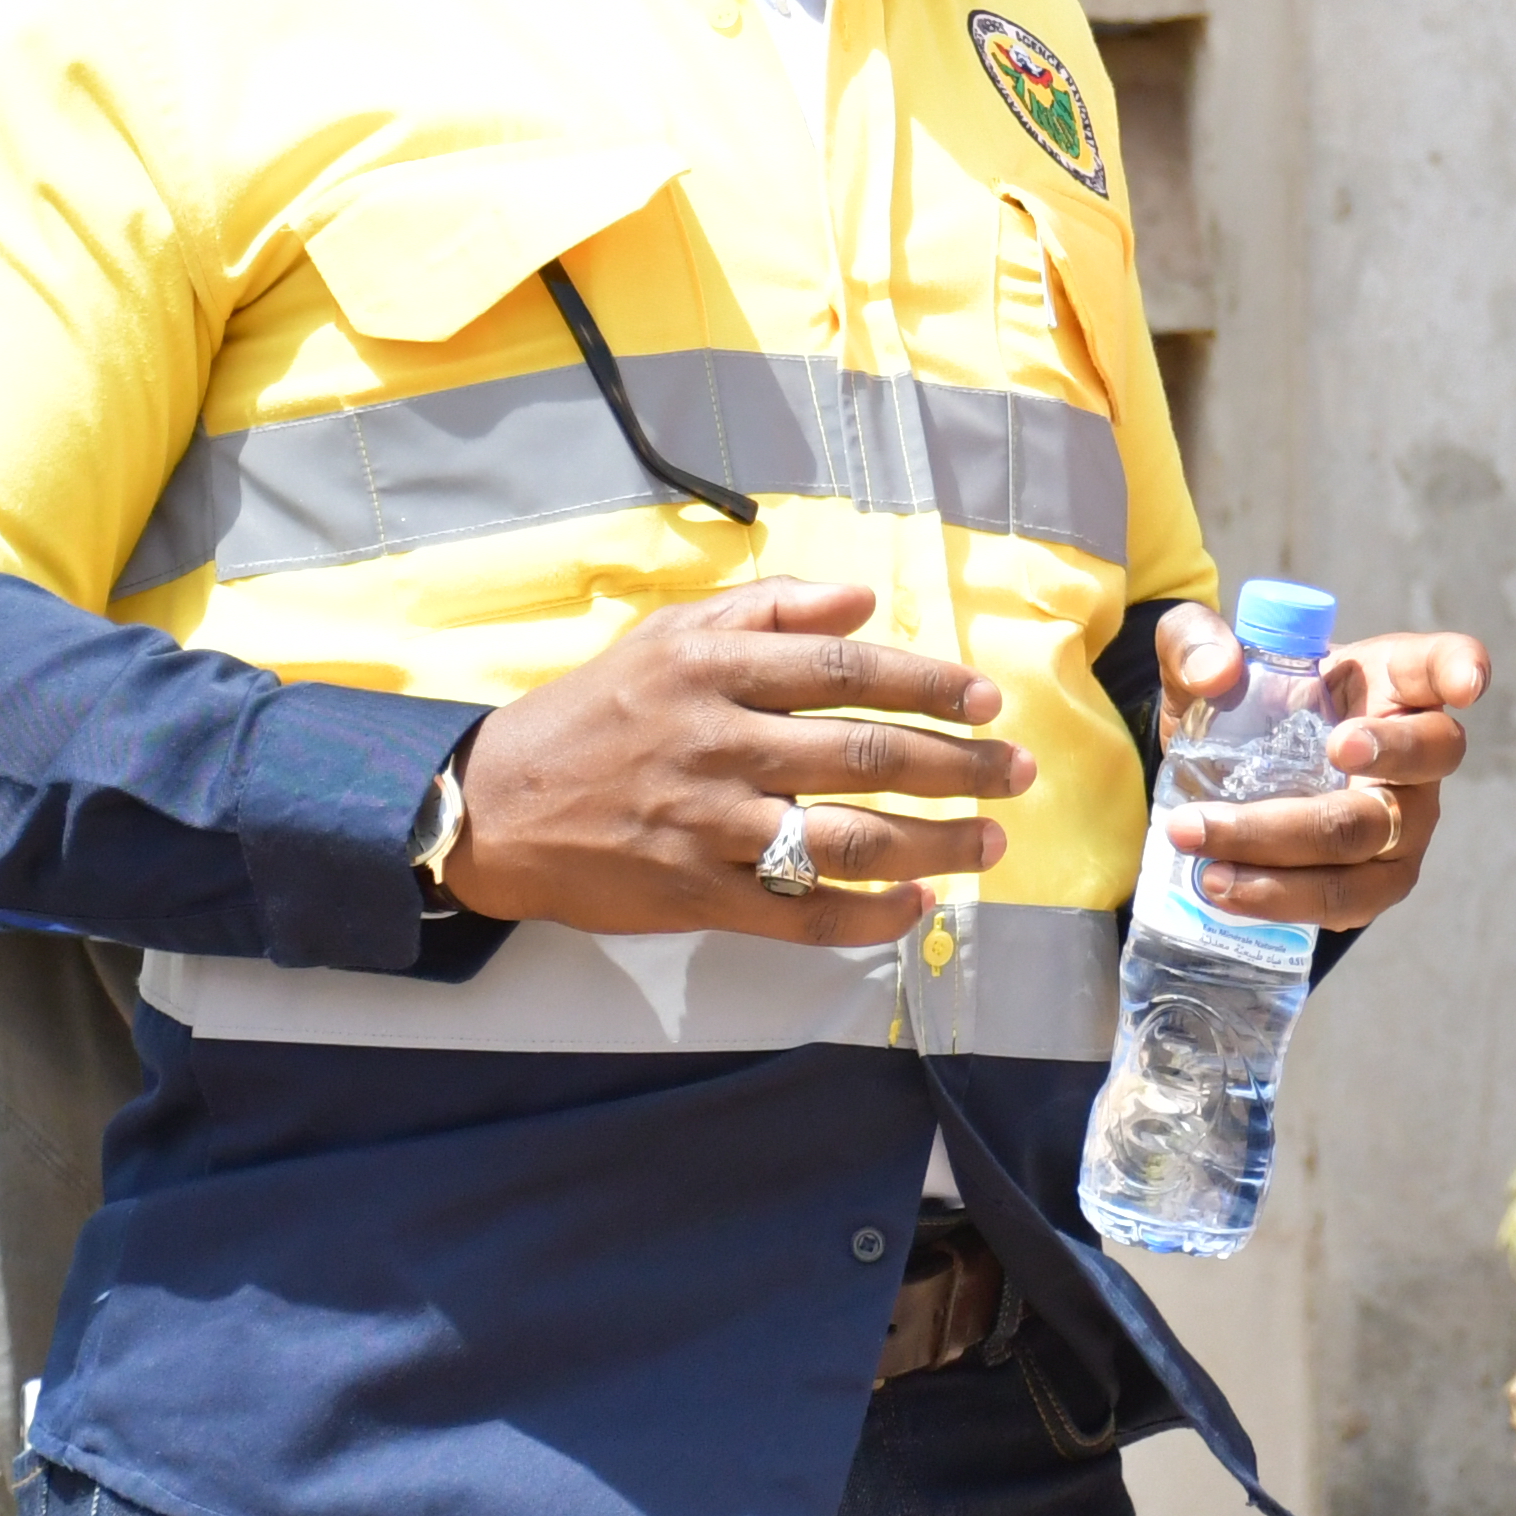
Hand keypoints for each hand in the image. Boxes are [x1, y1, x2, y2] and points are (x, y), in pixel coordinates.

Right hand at [435, 579, 1035, 945]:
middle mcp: (719, 742)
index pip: (845, 670)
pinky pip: (800, 912)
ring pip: (846, 839)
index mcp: (715, 668)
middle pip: (864, 754)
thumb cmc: (599, 710)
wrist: (497, 804)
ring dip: (933, 844)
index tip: (987, 700)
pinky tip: (914, 907)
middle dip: (957, 764)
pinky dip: (866, 916)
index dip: (927, 684)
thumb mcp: (670, 633)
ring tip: (989, 842)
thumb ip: (770, 610)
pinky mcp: (696, 894)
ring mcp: (709, 825)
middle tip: (1017, 771)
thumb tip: (864, 599)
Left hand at [1158, 612, 1492, 934]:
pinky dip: (1278, 898)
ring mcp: (1405, 824)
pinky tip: (1220, 886)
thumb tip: (1217, 673)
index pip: (1443, 663)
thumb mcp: (1204, 656)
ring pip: (1368, 844)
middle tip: (1329, 750)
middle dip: (1381, 752)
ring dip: (1285, 850)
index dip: (1462, 669)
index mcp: (1390, 678)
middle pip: (1424, 757)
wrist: (1231, 773)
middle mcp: (1417, 752)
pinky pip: (1343, 901)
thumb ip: (1195, 642)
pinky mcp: (1376, 882)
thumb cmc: (1243, 699)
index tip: (1466, 684)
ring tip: (1206, 851)